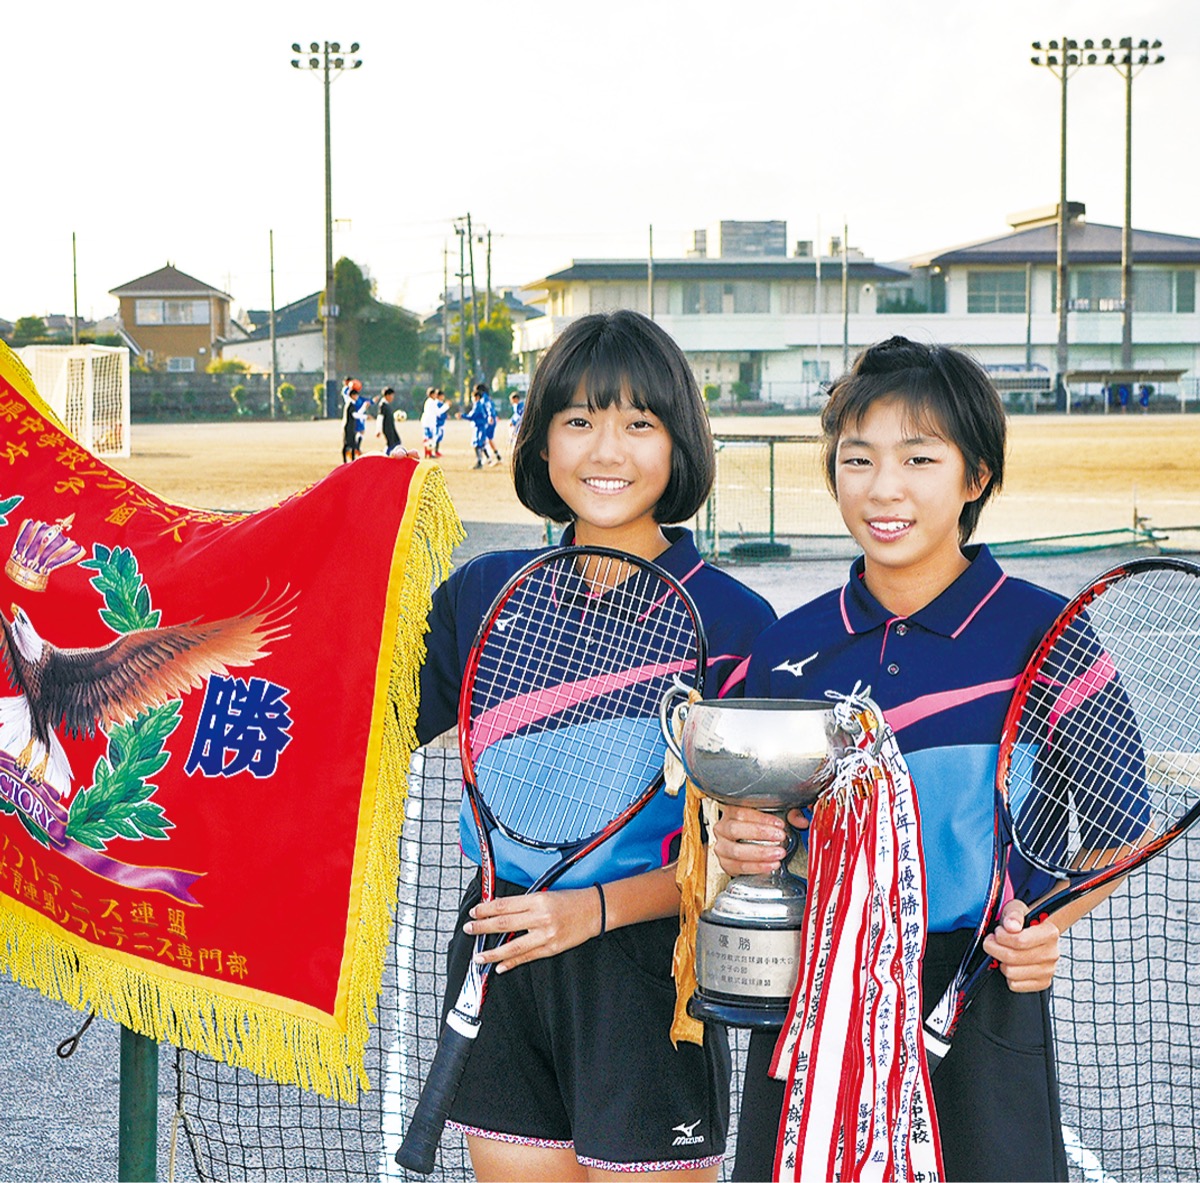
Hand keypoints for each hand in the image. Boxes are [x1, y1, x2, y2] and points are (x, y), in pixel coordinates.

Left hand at [463, 888, 601, 972]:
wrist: (594, 910)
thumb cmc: (570, 900)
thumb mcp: (545, 894)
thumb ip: (524, 904)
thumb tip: (501, 912)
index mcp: (537, 900)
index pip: (504, 905)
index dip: (486, 909)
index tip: (474, 912)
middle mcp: (539, 917)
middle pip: (504, 924)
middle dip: (483, 927)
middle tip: (469, 929)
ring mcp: (545, 935)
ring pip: (512, 946)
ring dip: (493, 952)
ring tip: (479, 956)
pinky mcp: (551, 948)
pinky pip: (527, 957)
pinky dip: (511, 962)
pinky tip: (500, 966)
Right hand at [712, 804, 807, 876]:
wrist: (749, 844)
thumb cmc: (762, 827)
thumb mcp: (776, 816)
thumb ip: (790, 815)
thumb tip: (801, 820)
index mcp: (731, 811)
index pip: (741, 812)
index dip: (761, 818)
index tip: (780, 824)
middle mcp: (722, 828)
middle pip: (735, 829)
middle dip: (760, 834)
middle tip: (780, 838)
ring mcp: (722, 847)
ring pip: (735, 851)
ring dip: (759, 853)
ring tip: (778, 854)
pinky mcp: (725, 864)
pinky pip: (738, 867)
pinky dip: (756, 867)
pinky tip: (770, 865)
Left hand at [981, 898, 1061, 992]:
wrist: (1031, 933)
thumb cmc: (1022, 921)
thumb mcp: (1016, 909)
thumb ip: (1013, 915)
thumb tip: (1011, 926)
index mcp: (1049, 933)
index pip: (1020, 941)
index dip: (1002, 937)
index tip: (997, 932)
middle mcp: (1052, 953)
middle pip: (1012, 957)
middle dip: (994, 948)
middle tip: (993, 941)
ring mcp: (1049, 971)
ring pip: (1011, 972)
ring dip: (1000, 961)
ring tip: (1004, 951)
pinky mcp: (1042, 983)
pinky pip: (1014, 985)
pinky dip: (1007, 975)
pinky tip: (1010, 963)